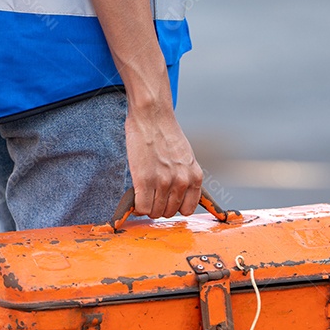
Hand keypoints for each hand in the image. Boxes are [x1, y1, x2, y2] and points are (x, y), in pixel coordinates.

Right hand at [124, 103, 203, 217]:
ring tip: (142, 194)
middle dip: (158, 207)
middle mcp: (181, 182)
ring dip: (147, 207)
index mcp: (195, 177)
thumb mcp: (186, 157)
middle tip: (151, 196)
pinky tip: (135, 197)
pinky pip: (142, 207)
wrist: (152, 116)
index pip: (187, 210)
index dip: (174, 207)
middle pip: (168, 213)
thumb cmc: (166, 134)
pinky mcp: (144, 180)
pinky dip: (136, 207)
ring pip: (154, 212)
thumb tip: (176, 196)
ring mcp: (163, 182)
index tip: (166, 201)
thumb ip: (184, 177)